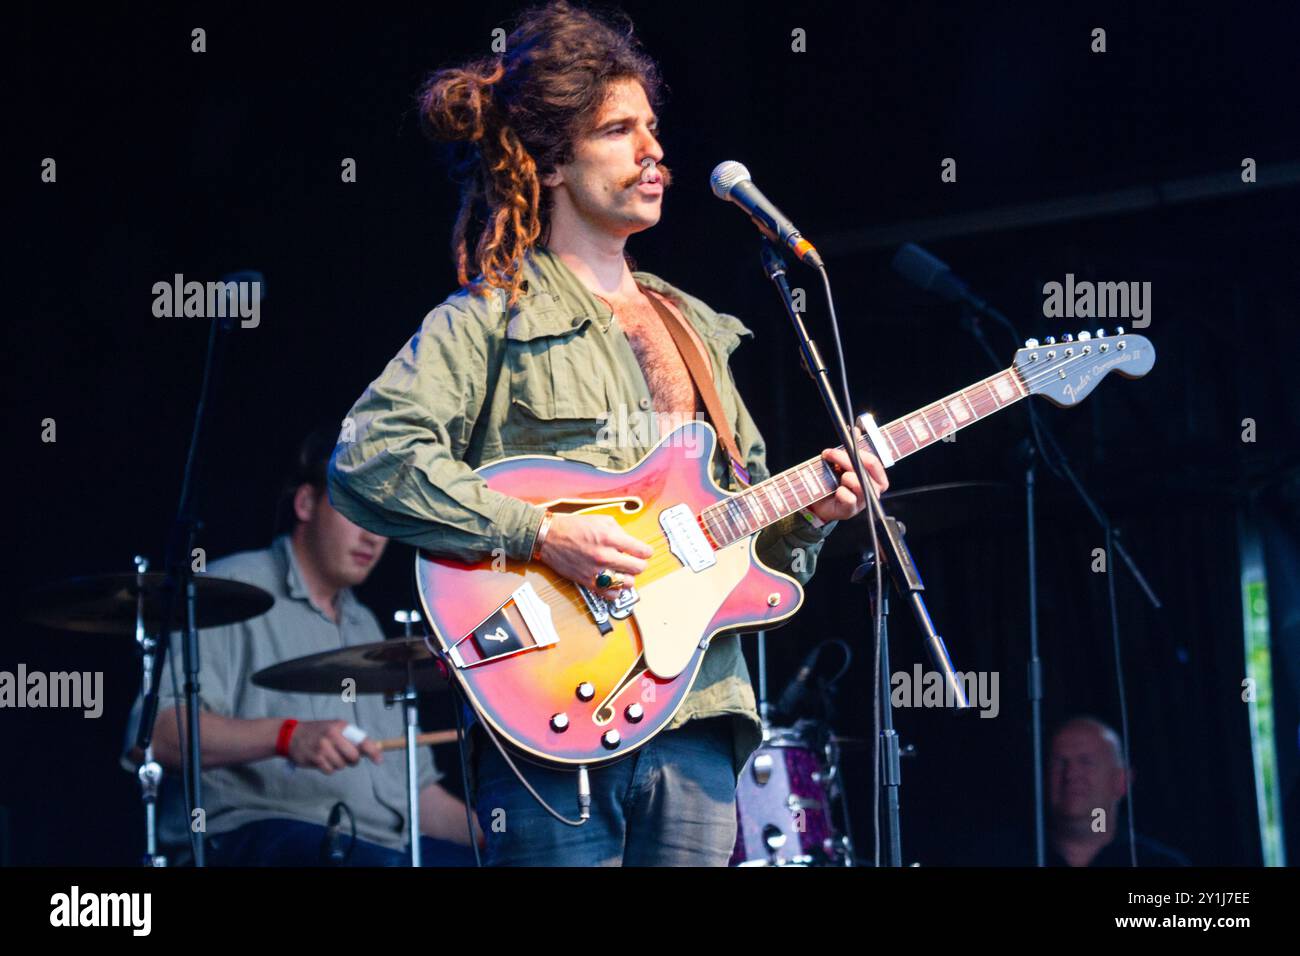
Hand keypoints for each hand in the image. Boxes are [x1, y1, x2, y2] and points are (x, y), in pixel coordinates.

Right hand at [286, 719, 382, 773]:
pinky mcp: (315, 758)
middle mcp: (332, 735)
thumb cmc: (318, 732)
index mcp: (340, 726)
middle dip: (352, 760)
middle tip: (346, 757)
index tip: (379, 760)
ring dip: (338, 764)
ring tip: (329, 756)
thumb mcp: (334, 728)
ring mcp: (323, 747)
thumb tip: (370, 750)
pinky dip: (328, 768)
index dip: (373, 751)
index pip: (361, 740)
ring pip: (342, 765)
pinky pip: (330, 770)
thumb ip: (350, 738)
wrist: (292, 735)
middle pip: (354, 757)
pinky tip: (322, 760)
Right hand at [537, 512, 652, 597]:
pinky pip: (610, 594)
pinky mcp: (587, 581)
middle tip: (636, 562)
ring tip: (624, 572)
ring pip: (627, 583)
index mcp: (609, 537)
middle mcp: (604, 555)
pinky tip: (614, 583)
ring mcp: (596, 570)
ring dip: (629, 578)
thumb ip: (619, 531)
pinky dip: (616, 591)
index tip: (646, 553)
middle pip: (638, 568)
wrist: (548, 537)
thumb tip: (630, 543)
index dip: (647, 552)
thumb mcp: (600, 520)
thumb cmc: (572, 526)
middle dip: (640, 565)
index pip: (641, 551)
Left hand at [808, 446, 888, 523]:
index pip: (874, 462)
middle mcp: (873, 490)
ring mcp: (863, 501)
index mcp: (876, 478)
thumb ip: (852, 448)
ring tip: (836, 478)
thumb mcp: (844, 463)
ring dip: (842, 476)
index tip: (844, 443)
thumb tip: (856, 430)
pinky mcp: (851, 510)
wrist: (821, 503)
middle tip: (829, 453)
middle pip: (863, 469)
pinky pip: (847, 496)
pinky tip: (836, 492)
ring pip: (856, 482)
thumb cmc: (835, 481)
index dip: (858, 452)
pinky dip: (839, 492)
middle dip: (844, 459)